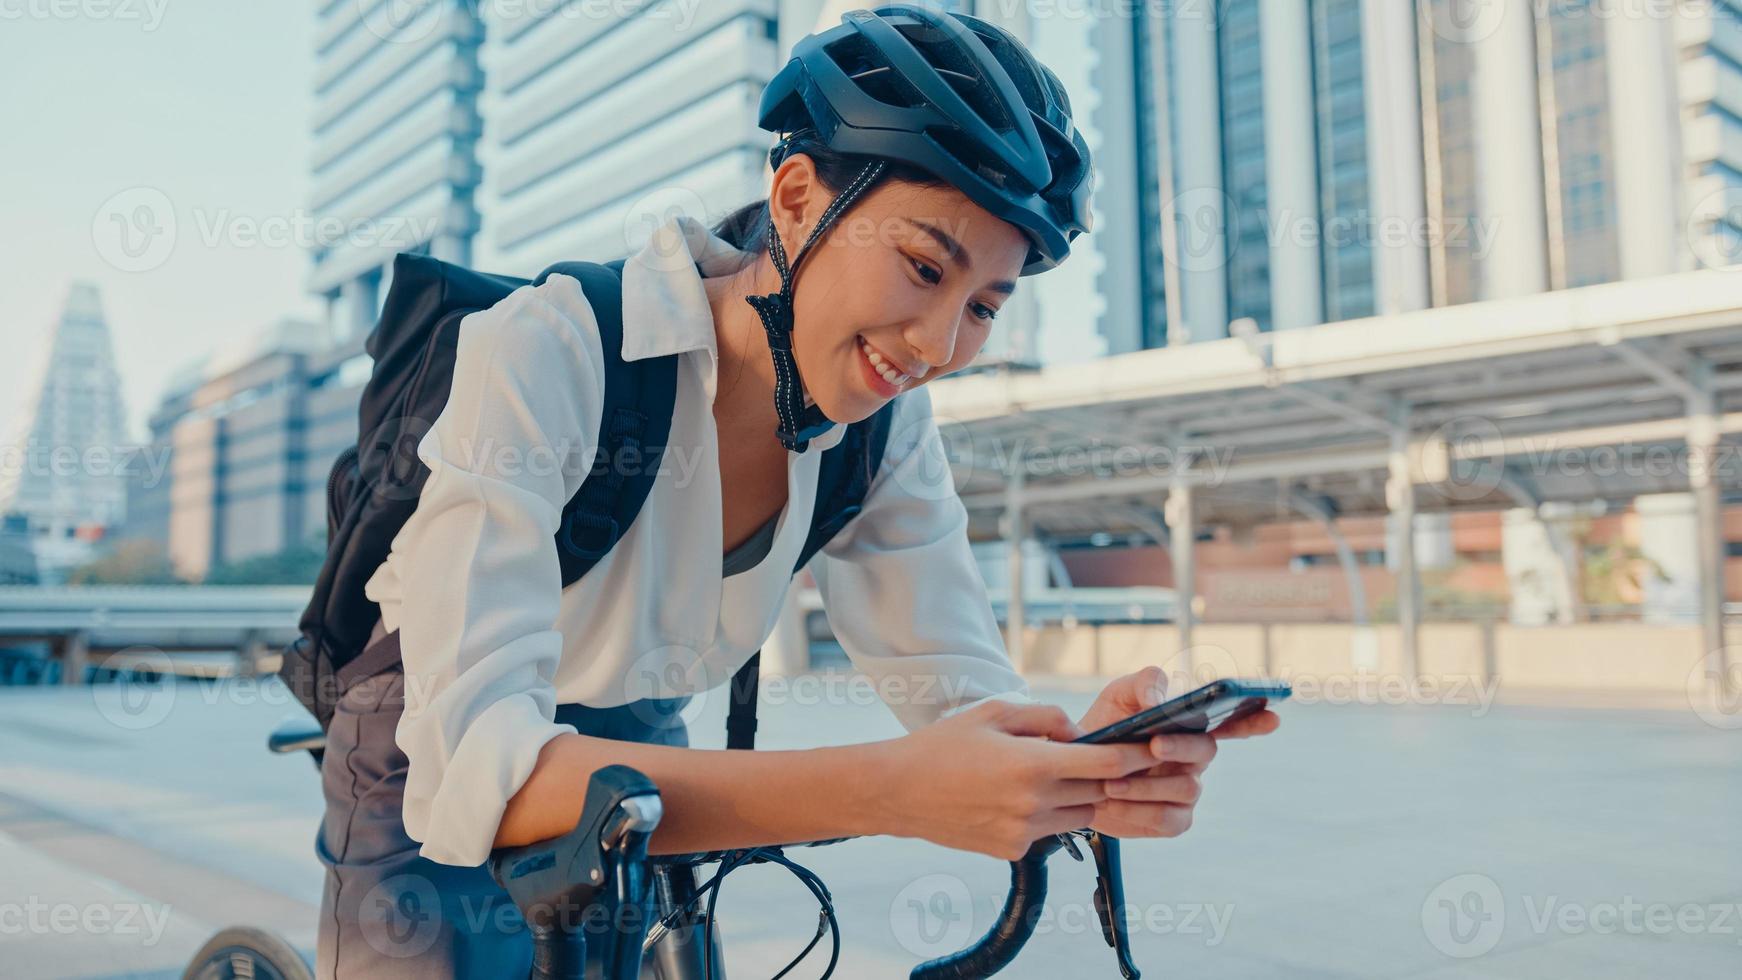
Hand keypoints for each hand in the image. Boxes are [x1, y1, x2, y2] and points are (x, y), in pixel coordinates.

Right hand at [876, 700, 1160, 860]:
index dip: (1133, 756)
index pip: (1104, 765)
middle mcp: (1034, 803)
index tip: (1152, 748)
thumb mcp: (993, 712)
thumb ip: (1045, 718)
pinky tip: (1022, 796)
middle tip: (1112, 760)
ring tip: (1059, 775)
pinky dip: (1051, 814)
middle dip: (1109, 777)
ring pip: (1079, 816)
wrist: (898, 791)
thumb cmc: (943, 744)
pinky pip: (1050, 831)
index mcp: (1032, 765)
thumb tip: (1079, 732)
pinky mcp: (1012, 850)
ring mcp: (1024, 831)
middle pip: (1098, 793)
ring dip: (1081, 797)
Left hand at [1076, 666, 1281, 839]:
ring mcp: (1188, 791)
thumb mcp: (1119, 695)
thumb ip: (1143, 684)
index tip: (1272, 715)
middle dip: (1181, 747)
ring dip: (1148, 785)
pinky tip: (1113, 803)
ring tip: (1112, 781)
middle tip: (1153, 744)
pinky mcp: (1173, 820)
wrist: (1075, 770)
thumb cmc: (1105, 727)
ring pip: (1187, 789)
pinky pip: (1168, 820)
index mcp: (1191, 725)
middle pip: (1206, 751)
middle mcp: (1196, 758)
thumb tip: (1161, 697)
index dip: (1254, 720)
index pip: (1233, 720)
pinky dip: (1138, 811)